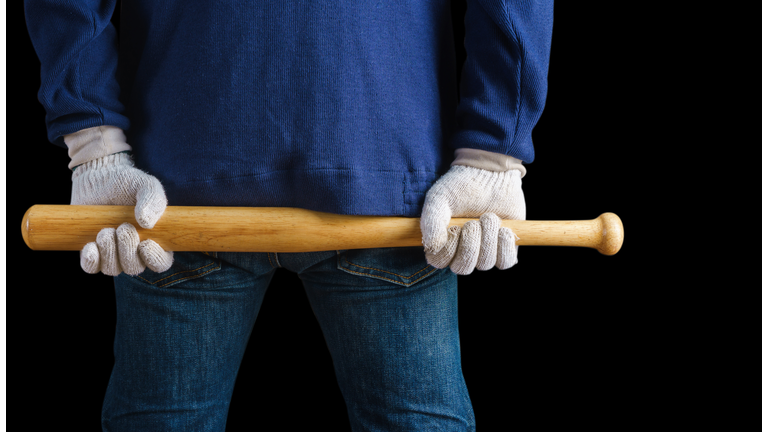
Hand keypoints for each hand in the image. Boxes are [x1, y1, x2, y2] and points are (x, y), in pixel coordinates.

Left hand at [71, 152, 172, 274]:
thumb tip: (147, 223)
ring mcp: (112, 253)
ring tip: (106, 230)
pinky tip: (91, 245)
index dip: (155, 259)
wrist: (98, 177)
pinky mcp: (92, 251)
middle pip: (134, 267)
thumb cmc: (127, 182)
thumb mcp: (146, 185)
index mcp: (154, 240)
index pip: (161, 263)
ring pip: (112, 269)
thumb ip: (153, 199)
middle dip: (127, 249)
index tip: (146, 243)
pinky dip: (91, 260)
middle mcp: (134, 252)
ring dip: (109, 252)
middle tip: (122, 227)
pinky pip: (91, 267)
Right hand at [420, 165, 524, 274]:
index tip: (455, 227)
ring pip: (485, 263)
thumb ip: (431, 222)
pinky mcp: (505, 248)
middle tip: (474, 222)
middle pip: (464, 267)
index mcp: (443, 243)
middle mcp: (463, 252)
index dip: (449, 248)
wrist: (491, 174)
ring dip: (488, 239)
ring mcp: (485, 252)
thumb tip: (432, 247)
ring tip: (489, 216)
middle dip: (471, 244)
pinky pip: (506, 262)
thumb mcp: (439, 199)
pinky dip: (505, 247)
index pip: (441, 261)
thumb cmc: (460, 186)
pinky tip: (503, 229)